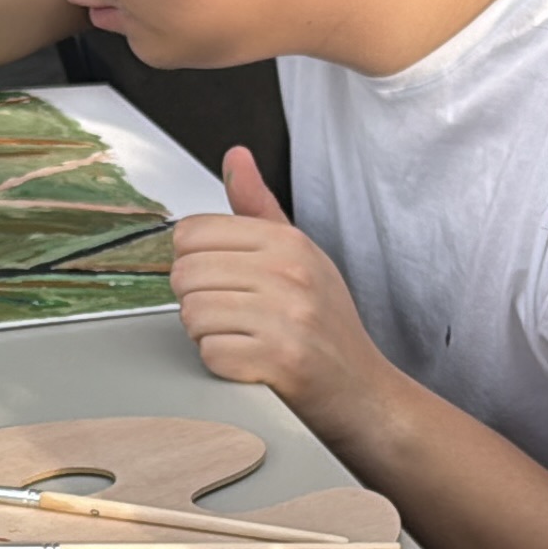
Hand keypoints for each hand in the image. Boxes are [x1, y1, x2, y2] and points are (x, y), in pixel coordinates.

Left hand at [171, 149, 397, 431]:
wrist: (363, 392)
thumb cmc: (327, 326)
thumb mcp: (301, 256)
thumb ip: (258, 207)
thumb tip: (235, 156)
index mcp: (289, 241)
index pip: (191, 232)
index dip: (194, 261)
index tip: (220, 280)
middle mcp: (289, 272)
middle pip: (184, 273)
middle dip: (196, 300)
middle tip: (232, 316)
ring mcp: (287, 316)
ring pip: (192, 313)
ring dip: (207, 334)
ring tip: (242, 338)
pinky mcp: (280, 359)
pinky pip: (210, 352)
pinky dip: (221, 364)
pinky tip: (249, 362)